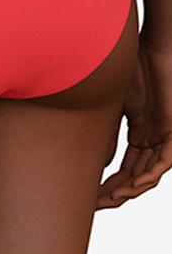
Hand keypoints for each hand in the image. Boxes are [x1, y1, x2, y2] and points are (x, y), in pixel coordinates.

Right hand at [97, 38, 171, 208]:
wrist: (149, 48)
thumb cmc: (131, 69)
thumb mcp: (113, 108)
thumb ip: (106, 132)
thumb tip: (93, 158)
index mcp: (139, 134)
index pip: (125, 168)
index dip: (109, 184)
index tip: (90, 195)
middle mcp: (152, 139)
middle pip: (135, 176)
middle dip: (115, 193)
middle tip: (96, 204)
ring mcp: (163, 136)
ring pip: (150, 174)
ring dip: (130, 190)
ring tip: (111, 199)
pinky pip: (163, 162)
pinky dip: (148, 176)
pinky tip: (131, 186)